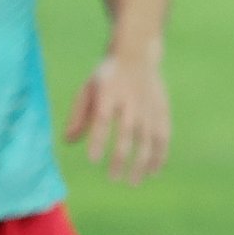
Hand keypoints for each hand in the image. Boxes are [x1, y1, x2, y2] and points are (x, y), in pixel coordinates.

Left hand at [66, 48, 170, 184]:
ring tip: (133, 182)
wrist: (138, 52)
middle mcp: (131, 100)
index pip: (104, 118)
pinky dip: (160, 153)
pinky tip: (154, 171)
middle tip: (113, 178)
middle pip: (128, 132)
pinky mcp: (162, 108)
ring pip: (149, 137)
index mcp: (110, 93)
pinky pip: (163, 134)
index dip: (100, 139)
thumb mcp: (88, 88)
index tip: (94, 159)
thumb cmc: (107, 75)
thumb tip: (69, 142)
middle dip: (122, 157)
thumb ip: (78, 114)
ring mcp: (149, 105)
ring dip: (142, 161)